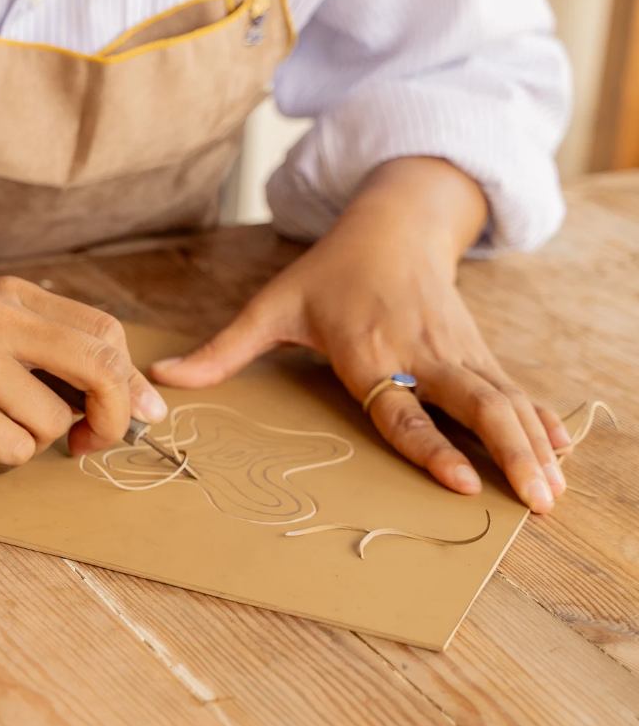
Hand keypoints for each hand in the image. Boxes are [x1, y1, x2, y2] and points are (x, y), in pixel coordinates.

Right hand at [0, 276, 166, 470]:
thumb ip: (40, 345)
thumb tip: (120, 392)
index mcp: (11, 294)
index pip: (103, 332)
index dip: (131, 380)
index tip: (140, 414)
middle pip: (99, 369)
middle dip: (113, 418)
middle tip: (92, 443)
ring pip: (50, 423)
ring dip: (28, 442)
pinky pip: (9, 449)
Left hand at [150, 159, 569, 512]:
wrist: (392, 223)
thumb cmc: (328, 273)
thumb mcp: (272, 305)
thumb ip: (223, 350)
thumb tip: (163, 380)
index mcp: (368, 349)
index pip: (402, 405)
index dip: (432, 442)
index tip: (461, 479)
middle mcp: (420, 352)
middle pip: (472, 405)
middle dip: (508, 452)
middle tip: (534, 502)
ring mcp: (455, 350)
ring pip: (502, 400)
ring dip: (532, 445)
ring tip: (554, 495)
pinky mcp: (475, 349)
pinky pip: (511, 389)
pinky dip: (538, 420)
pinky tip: (561, 453)